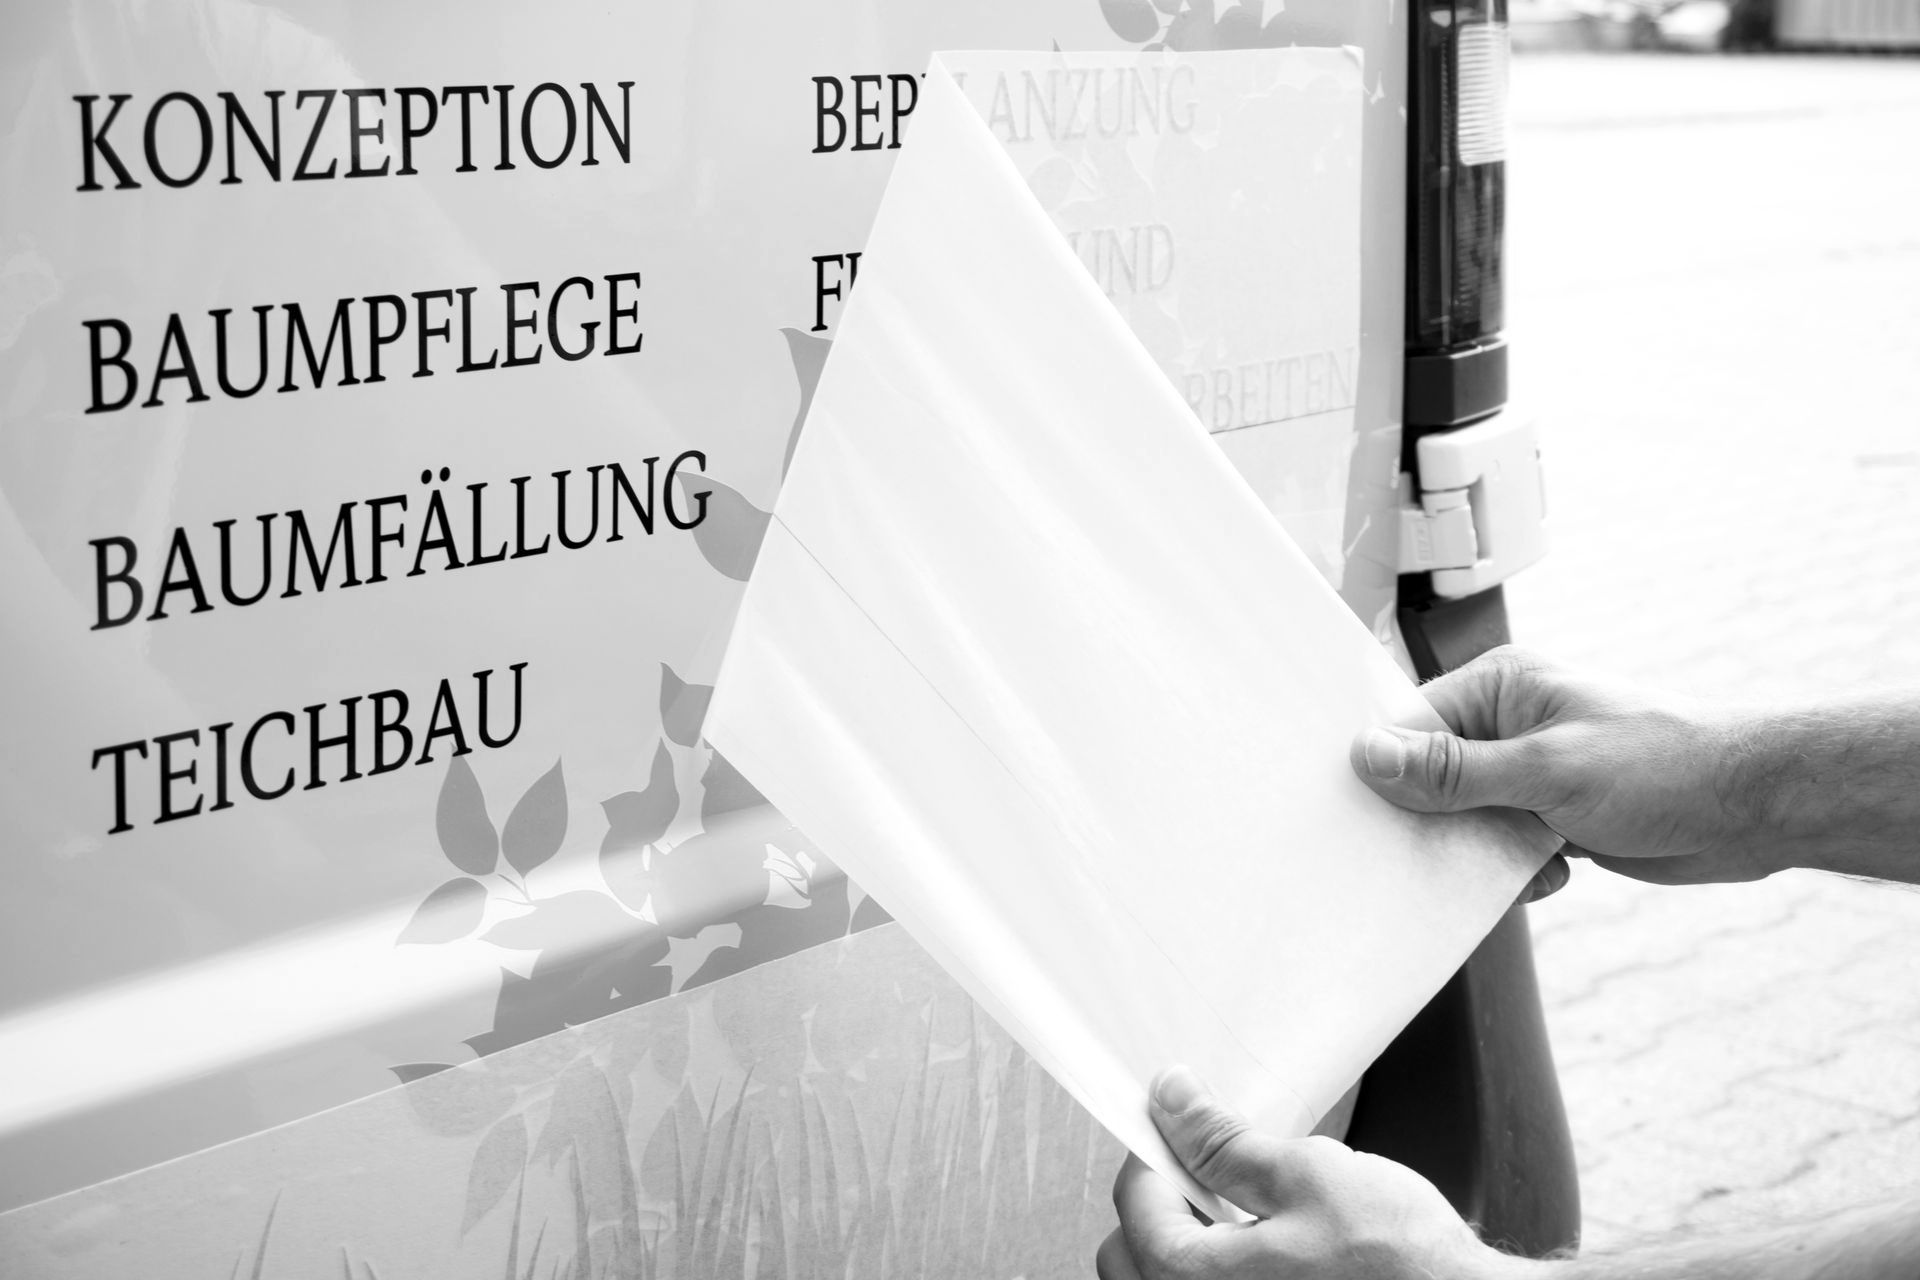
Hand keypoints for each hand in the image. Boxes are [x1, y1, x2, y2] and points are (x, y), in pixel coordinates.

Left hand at [1098, 1067, 1523, 1279]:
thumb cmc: (1404, 1265)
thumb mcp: (1309, 1176)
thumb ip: (1225, 1142)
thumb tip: (1172, 1100)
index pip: (1134, 1199)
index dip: (1158, 1148)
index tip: (1185, 1125)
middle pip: (1129, 1252)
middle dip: (1161, 1202)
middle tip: (1209, 1171)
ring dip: (1182, 1242)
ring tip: (1240, 1215)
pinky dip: (1214, 1273)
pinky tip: (1261, 1254)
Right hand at [1349, 646, 1782, 886]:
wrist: (1753, 809)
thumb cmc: (1666, 766)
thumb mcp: (1547, 770)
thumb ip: (1455, 770)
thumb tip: (1370, 755)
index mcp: (1500, 687)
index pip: (1410, 725)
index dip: (1385, 771)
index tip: (1365, 814)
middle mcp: (1508, 724)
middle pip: (1428, 777)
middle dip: (1434, 820)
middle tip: (1442, 849)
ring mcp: (1528, 772)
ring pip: (1461, 820)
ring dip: (1478, 851)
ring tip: (1517, 859)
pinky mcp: (1548, 815)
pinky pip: (1498, 846)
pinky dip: (1512, 869)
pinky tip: (1548, 870)